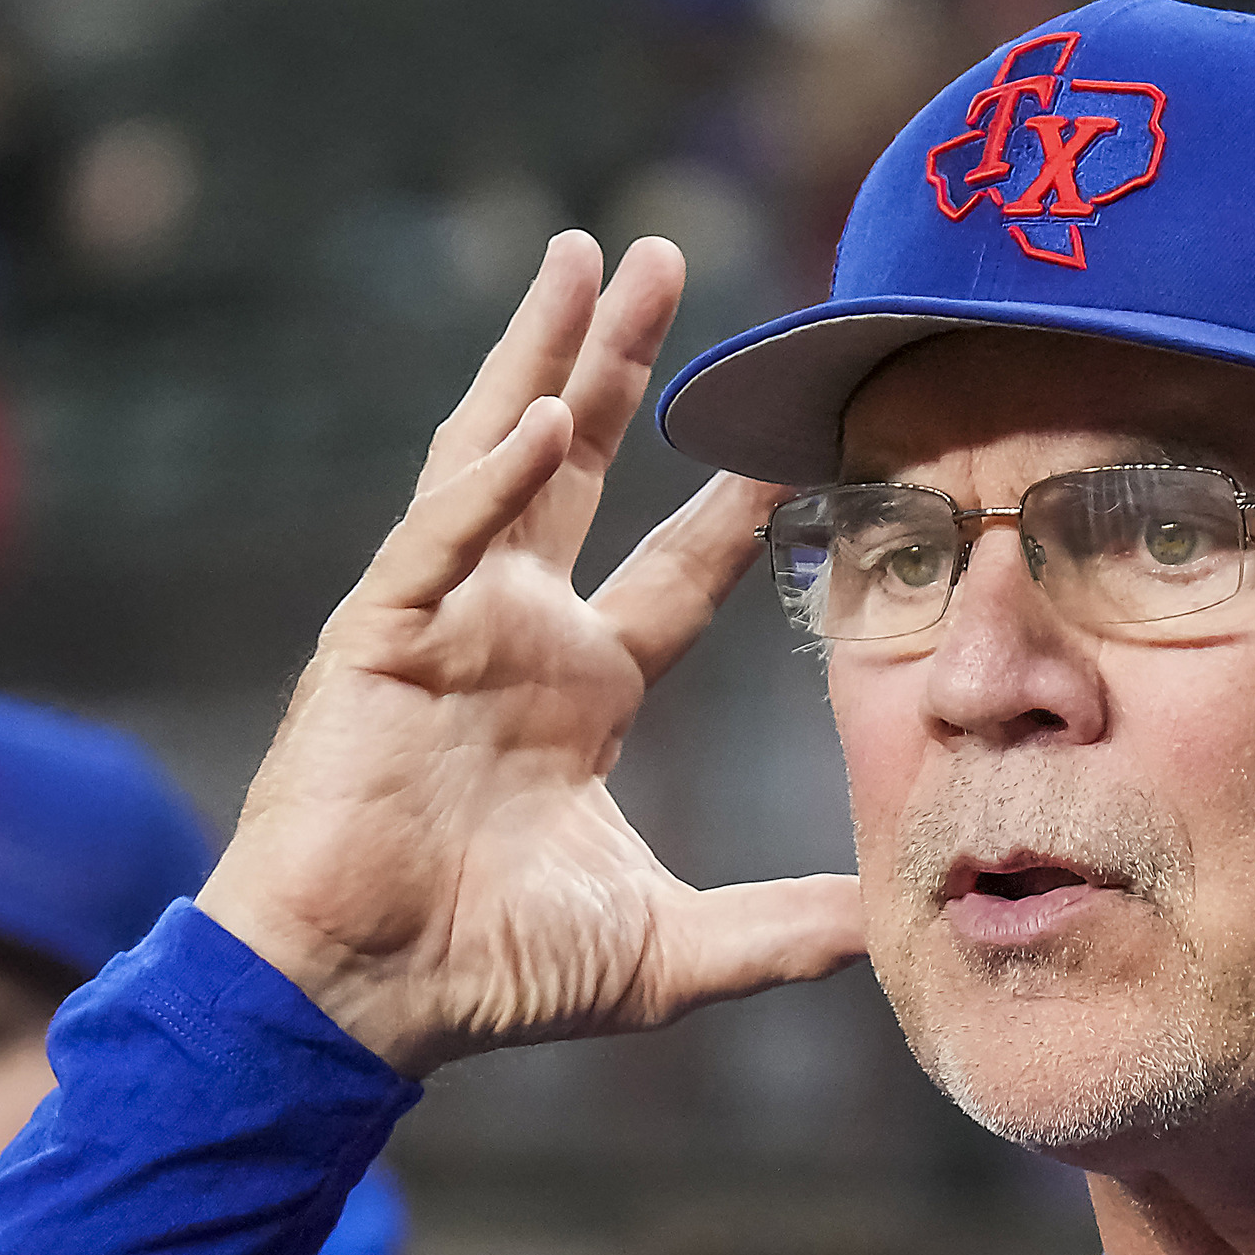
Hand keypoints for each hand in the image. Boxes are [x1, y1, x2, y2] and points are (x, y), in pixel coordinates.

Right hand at [194, 231, 865, 1076]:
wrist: (360, 1000)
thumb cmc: (486, 975)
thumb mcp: (667, 951)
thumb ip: (781, 931)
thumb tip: (894, 926)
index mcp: (580, 694)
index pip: (677, 572)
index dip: (731, 502)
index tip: (790, 431)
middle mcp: (514, 637)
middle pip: (579, 466)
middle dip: (617, 361)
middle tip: (662, 254)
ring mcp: (441, 624)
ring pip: (497, 458)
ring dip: (542, 359)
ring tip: (583, 260)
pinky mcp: (375, 637)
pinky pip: (438, 537)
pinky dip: (486, 482)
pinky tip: (539, 424)